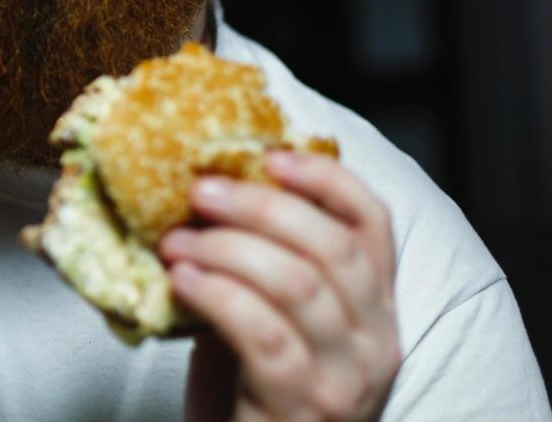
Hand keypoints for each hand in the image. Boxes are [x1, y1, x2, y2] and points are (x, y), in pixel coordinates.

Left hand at [159, 152, 400, 420]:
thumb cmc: (254, 387)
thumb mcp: (272, 314)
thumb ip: (259, 262)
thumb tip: (207, 191)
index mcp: (374, 305)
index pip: (372, 222)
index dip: (325, 178)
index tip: (269, 154)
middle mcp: (375, 339)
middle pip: (332, 246)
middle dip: (260, 206)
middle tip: (200, 191)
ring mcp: (346, 377)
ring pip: (298, 285)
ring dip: (227, 249)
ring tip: (175, 242)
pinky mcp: (304, 405)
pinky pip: (264, 334)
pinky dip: (218, 296)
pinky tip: (182, 282)